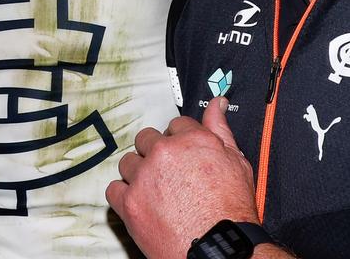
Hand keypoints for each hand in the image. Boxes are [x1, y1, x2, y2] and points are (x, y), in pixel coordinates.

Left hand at [107, 98, 257, 258]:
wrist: (219, 249)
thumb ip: (221, 129)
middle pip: (146, 139)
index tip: (180, 155)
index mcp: (192, 140)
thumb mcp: (236, 163)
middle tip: (168, 175)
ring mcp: (144, 178)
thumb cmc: (231, 212)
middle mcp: (165, 153)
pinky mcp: (129, 203)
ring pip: (128, 163)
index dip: (179, 141)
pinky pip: (113, 189)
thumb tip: (217, 105)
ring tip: (155, 191)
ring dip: (138, 174)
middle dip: (156, 154)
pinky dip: (124, 196)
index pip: (175, 124)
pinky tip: (140, 203)